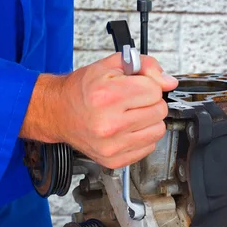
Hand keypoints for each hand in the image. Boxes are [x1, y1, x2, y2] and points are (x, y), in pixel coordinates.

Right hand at [20, 53, 177, 168]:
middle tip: (132, 101)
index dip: (147, 85)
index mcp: (107, 96)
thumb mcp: (110, 65)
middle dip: (149, 102)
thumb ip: (144, 66)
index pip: (155, 91)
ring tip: (131, 115)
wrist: (58, 112)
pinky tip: (127, 129)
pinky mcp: (114, 160)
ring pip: (158, 130)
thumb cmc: (81, 90)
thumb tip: (169, 82)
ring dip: (148, 121)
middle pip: (159, 110)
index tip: (136, 87)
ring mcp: (112, 145)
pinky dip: (141, 137)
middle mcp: (109, 124)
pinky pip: (148, 147)